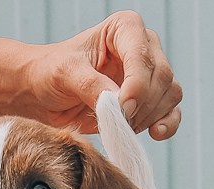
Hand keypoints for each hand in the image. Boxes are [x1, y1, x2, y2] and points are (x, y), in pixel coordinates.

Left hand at [24, 11, 181, 137]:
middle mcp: (143, 47)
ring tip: (120, 125)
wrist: (42, 95)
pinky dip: (167, 125)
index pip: (143, 56)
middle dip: (141, 104)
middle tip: (116, 120)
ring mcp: (148, 75)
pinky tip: (155, 133)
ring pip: (169, 95)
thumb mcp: (65, 73)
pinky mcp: (149, 101)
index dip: (136, 85)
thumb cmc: (50, 73)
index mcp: (124, 28)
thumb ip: (91, 85)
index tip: (121, 107)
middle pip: (161, 77)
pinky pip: (171, 112)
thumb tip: (119, 104)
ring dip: (148, 117)